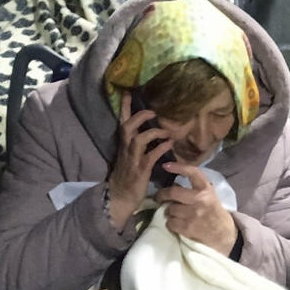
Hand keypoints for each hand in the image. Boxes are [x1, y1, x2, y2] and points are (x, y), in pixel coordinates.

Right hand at [106, 90, 173, 226]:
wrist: (120, 198)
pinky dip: (161, 148)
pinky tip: (170, 144)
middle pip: (127, 126)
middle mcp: (126, 149)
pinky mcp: (140, 170)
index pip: (122, 122)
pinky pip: (151, 156)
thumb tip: (150, 130)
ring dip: (153, 132)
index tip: (128, 91)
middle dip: (139, 116)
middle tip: (153, 111)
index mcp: (123, 145)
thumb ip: (137, 143)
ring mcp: (133, 160)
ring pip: (138, 139)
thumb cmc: (127, 176)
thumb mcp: (129, 156)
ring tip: (166, 131)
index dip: (125, 107)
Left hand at [154, 163, 237, 255]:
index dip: (178, 167)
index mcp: (206, 189)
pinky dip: (171, 223)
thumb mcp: (209, 195)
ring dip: (170, 212)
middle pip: (172, 192)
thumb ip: (195, 188)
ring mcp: (193, 214)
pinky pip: (170, 223)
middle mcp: (200, 199)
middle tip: (159, 197)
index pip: (192, 172)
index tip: (166, 165)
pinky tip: (178, 223)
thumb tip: (173, 183)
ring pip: (170, 209)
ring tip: (176, 214)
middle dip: (161, 195)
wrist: (223, 233)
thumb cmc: (213, 212)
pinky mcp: (188, 228)